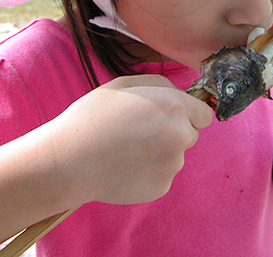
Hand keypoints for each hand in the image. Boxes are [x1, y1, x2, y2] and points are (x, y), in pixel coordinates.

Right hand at [44, 75, 212, 205]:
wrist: (68, 160)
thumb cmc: (93, 117)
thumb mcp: (125, 85)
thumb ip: (160, 85)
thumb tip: (181, 94)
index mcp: (174, 106)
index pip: (204, 114)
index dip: (188, 114)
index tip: (173, 117)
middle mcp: (179, 135)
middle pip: (191, 135)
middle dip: (174, 132)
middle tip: (142, 133)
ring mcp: (172, 164)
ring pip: (175, 156)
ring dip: (160, 153)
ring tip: (128, 151)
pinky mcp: (162, 187)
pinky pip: (163, 176)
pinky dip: (149, 173)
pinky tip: (126, 167)